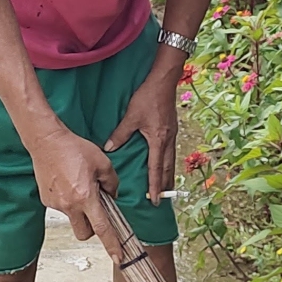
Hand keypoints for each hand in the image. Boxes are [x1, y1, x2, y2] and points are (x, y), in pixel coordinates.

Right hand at [28, 126, 119, 240]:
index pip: (102, 228)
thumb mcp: (103, 163)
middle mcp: (70, 205)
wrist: (47, 142)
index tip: (118, 257)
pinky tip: (68, 182)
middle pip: (84, 233)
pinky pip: (63, 207)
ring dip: (80, 210)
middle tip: (97, 212)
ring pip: (73, 218)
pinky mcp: (46, 201)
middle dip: (93, 229)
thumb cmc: (75, 149)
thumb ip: (113, 183)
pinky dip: (69, 200)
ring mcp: (56, 205)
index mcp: (86, 197)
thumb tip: (112, 196)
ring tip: (80, 185)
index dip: (112, 244)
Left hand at [105, 66, 179, 206]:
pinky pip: (170, 152)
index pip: (156, 168)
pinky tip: (164, 165)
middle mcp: (168, 141)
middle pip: (167, 169)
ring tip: (165, 188)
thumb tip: (109, 148)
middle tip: (161, 200)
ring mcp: (172, 135)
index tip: (154, 199)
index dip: (155, 185)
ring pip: (171, 161)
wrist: (164, 81)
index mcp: (158, 140)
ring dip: (168, 176)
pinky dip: (167, 163)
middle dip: (165, 186)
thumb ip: (120, 134)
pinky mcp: (172, 130)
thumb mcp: (132, 116)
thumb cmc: (148, 97)